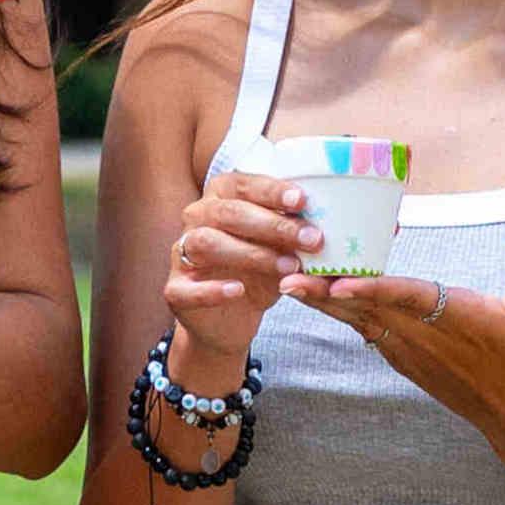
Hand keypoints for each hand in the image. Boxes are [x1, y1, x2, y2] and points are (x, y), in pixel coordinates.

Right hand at [156, 167, 312, 380]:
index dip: (271, 190)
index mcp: (221, 198)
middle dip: (274, 225)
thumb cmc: (258, 272)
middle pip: (229, 212)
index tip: (302, 199)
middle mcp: (196, 219)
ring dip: (251, 253)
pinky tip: (239, 290)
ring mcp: (182, 254)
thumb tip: (330, 223)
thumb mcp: (281, 250)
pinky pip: (187, 287)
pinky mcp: (175, 290)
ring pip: (207, 243)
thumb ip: (296, 235)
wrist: (230, 320)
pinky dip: (213, 290)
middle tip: (312, 239)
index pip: (242, 184)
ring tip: (290, 267)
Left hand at [293, 246, 504, 461]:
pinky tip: (318, 301)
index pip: (409, 300)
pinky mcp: (408, 361)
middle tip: (286, 274)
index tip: (340, 284)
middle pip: (370, 310)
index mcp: (458, 319)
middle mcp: (428, 338)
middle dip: (327, 293)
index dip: (374, 291)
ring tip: (289, 284)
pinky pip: (369, 334)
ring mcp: (414, 352)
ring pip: (362, 323)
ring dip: (325, 304)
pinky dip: (343, 316)